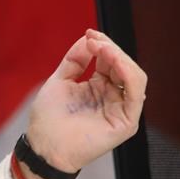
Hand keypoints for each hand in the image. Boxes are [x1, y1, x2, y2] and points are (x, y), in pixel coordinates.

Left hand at [26, 29, 146, 174]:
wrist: (43, 145)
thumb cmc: (49, 118)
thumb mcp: (60, 80)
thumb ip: (76, 59)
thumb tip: (89, 37)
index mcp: (98, 87)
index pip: (110, 61)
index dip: (103, 44)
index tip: (90, 33)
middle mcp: (112, 97)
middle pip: (124, 66)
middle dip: (111, 49)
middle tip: (95, 40)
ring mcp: (121, 109)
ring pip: (135, 77)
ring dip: (120, 58)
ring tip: (102, 48)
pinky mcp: (126, 122)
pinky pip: (136, 95)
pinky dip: (128, 74)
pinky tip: (113, 62)